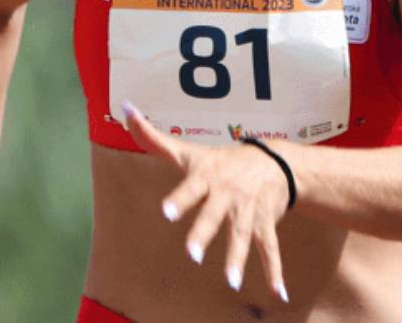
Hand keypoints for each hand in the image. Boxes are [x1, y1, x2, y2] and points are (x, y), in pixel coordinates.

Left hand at [123, 102, 289, 303]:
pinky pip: (270, 249)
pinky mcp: (265, 223)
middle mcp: (228, 194)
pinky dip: (274, 271)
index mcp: (207, 178)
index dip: (180, 199)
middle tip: (191, 254)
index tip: (167, 213)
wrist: (274, 160)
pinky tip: (278, 293)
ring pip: (242, 235)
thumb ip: (153, 138)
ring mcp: (248, 210)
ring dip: (237, 258)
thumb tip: (124, 108)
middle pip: (215, 215)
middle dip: (204, 233)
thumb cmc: (221, 160)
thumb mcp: (189, 150)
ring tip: (230, 282)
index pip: (191, 188)